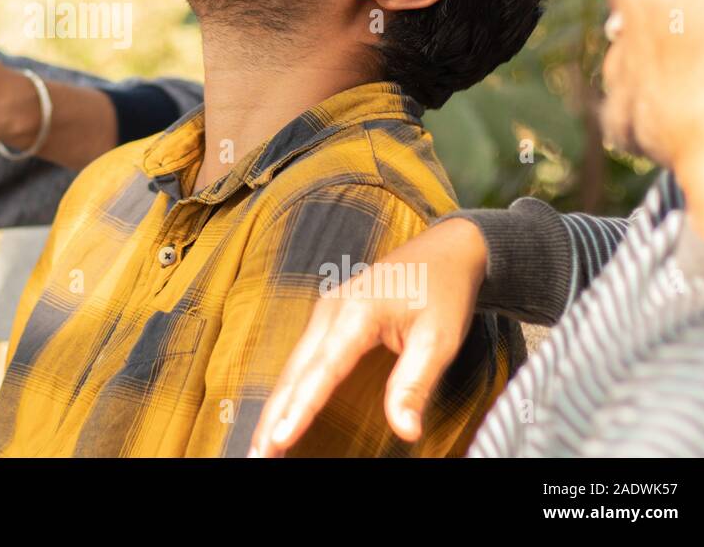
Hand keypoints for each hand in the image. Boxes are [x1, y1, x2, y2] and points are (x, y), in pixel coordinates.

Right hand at [247, 217, 488, 456]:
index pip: (322, 371)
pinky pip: (301, 358)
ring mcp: (325, 311)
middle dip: (273, 415)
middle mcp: (330, 311)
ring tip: (262, 444)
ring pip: (292, 366)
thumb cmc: (443, 291)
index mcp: (356, 313)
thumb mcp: (439, 340)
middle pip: (294, 372)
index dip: (300, 408)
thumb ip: (414, 385)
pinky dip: (288, 388)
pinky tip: (282, 410)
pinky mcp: (327, 317)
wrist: (445, 250)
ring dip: (276, 405)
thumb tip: (405, 431)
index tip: (280, 438)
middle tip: (258, 455)